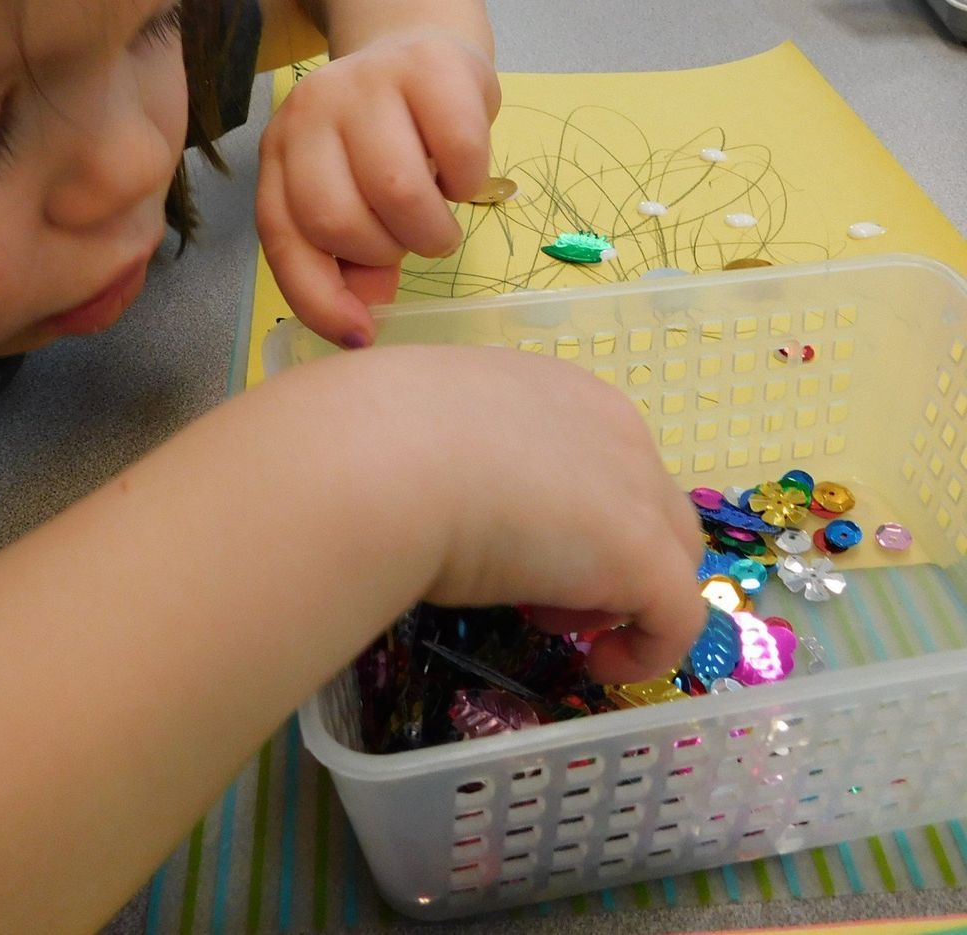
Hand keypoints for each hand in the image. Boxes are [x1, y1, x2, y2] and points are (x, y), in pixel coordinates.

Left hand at [255, 30, 499, 347]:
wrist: (422, 48)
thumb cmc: (386, 142)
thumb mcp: (354, 200)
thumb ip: (345, 260)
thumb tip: (362, 319)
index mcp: (281, 152)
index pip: (283, 234)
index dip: (318, 297)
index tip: (361, 335)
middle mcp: (310, 111)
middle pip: (335, 216)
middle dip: (383, 252)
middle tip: (408, 242)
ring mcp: (365, 82)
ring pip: (395, 188)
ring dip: (430, 229)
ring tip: (438, 220)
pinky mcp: (429, 66)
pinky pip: (457, 151)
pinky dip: (468, 183)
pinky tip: (461, 174)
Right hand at [335, 345, 704, 682]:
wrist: (382, 459)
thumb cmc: (380, 436)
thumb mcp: (424, 430)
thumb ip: (455, 452)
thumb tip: (430, 486)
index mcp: (558, 392)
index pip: (597, 456)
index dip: (568, 508)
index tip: (513, 540)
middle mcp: (614, 428)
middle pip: (646, 502)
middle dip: (601, 550)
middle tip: (530, 585)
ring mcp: (638, 489)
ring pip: (670, 552)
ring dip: (620, 591)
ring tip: (545, 618)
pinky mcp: (645, 556)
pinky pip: (677, 616)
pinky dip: (646, 649)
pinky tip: (596, 665)